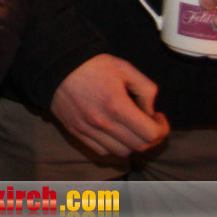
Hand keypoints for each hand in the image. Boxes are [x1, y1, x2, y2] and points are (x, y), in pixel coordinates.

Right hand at [50, 54, 168, 157]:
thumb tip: (151, 111)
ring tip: (131, 129)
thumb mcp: (124, 67)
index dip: (162, 128)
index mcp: (117, 105)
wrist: (54, 65)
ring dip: (133, 144)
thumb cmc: (91, 64)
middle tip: (148, 123)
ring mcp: (87, 129)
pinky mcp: (76, 132)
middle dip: (151, 137)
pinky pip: (102, 151)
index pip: (151, 134)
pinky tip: (114, 133)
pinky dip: (113, 147)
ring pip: (122, 152)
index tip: (158, 117)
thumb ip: (146, 89)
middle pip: (139, 146)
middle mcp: (102, 122)